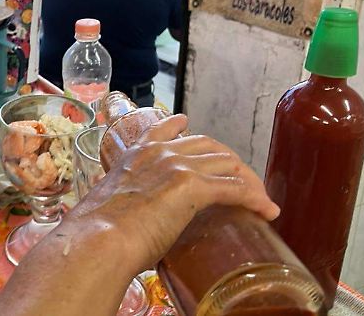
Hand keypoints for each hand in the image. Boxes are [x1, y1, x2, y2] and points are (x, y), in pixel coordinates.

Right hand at [67, 114, 279, 270]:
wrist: (99, 238)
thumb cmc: (97, 233)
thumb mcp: (109, 208)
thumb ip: (122, 207)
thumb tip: (122, 230)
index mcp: (136, 154)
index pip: (165, 128)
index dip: (181, 128)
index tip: (187, 124)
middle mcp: (160, 153)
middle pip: (209, 145)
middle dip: (229, 162)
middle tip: (242, 182)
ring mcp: (178, 166)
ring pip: (228, 164)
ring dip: (248, 181)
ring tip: (259, 200)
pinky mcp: (194, 187)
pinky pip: (236, 188)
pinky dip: (255, 199)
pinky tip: (266, 211)